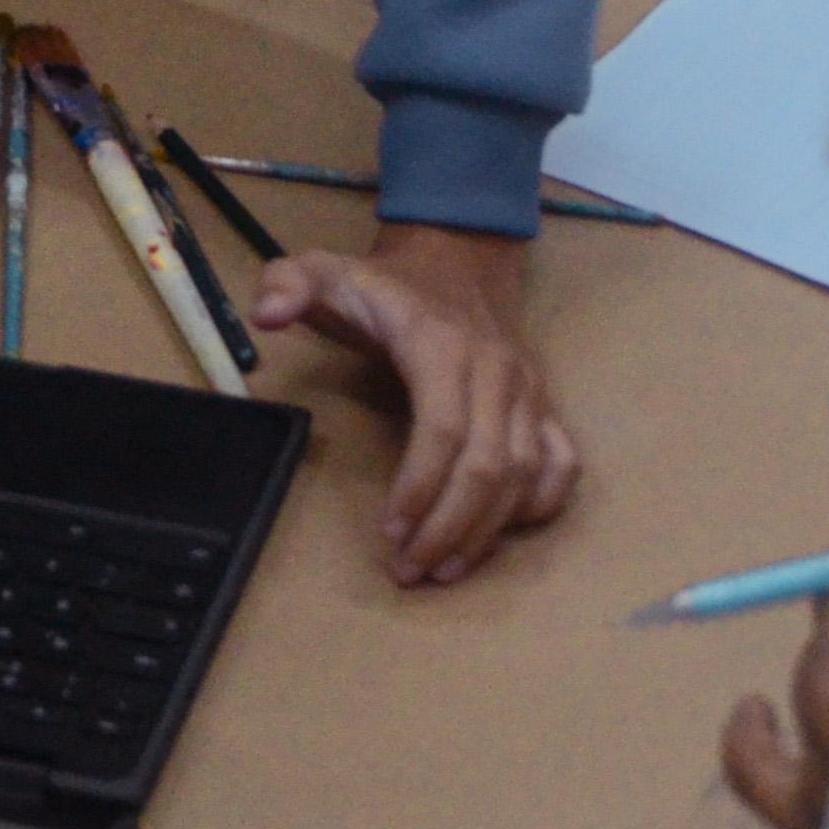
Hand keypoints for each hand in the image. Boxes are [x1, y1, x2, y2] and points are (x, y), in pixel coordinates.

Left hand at [248, 221, 580, 586]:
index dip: (419, 487)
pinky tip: (504, 533)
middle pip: (488, 465)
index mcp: (442, 345)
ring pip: (526, 473)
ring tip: (444, 569)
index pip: (443, 430)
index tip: (388, 531)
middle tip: (411, 571)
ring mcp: (528, 391)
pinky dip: (543, 504)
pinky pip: (562, 462)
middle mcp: (496, 371)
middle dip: (450, 528)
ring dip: (489, 530)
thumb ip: (289, 284)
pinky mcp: (544, 405)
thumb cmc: (388, 285)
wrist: (458, 258)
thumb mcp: (328, 272)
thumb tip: (266, 314)